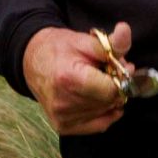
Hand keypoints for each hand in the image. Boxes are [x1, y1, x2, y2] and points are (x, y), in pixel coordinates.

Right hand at [24, 22, 142, 135]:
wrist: (32, 62)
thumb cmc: (58, 49)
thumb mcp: (85, 40)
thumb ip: (110, 42)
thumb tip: (125, 31)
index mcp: (69, 79)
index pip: (112, 90)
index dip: (120, 78)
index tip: (116, 67)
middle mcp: (64, 103)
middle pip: (109, 102)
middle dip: (116, 87)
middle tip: (107, 72)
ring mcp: (62, 118)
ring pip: (105, 112)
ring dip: (109, 98)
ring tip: (97, 82)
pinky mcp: (63, 127)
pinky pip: (98, 126)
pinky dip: (104, 113)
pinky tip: (99, 98)